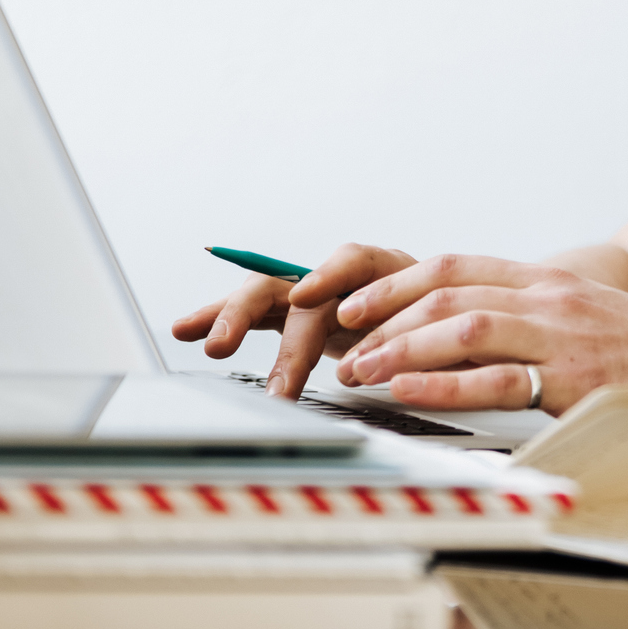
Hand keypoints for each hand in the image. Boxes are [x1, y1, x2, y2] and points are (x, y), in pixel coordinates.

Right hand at [169, 243, 417, 397]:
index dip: (325, 277)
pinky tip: (187, 330)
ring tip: (197, 338)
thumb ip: (411, 341)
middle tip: (225, 347)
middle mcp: (339, 277)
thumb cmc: (439, 325)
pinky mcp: (295, 315)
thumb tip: (382, 366)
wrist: (439, 325)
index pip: (351, 262)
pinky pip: (256, 317)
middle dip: (252, 312)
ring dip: (227, 317)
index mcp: (383, 268)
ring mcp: (312, 295)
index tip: (303, 298)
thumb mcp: (437, 332)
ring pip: (262, 297)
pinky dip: (223, 322)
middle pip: (289, 284)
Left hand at [327, 253, 627, 413]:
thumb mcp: (582, 320)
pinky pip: (496, 379)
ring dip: (401, 349)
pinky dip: (443, 383)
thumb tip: (467, 332)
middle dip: (385, 317)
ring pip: (463, 327)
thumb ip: (529, 318)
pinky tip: (407, 390)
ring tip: (360, 371)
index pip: (455, 267)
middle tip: (343, 343)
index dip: (396, 283)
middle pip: (447, 292)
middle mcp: (548, 297)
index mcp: (546, 281)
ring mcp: (561, 335)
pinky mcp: (572, 379)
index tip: (354, 304)